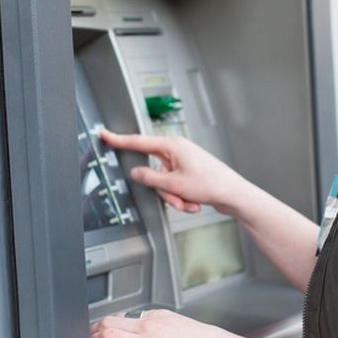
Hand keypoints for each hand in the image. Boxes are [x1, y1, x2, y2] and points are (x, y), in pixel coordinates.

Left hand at [90, 309, 269, 337]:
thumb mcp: (193, 331)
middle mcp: (150, 325)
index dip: (115, 323)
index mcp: (162, 317)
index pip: (131, 318)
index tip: (109, 328)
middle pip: (113, 321)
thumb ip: (176, 334)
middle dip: (96, 328)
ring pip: (108, 334)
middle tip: (88, 334)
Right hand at [100, 130, 245, 214]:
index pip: (139, 142)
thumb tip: (135, 173)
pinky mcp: (189, 173)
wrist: (234, 195)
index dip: (119, 140)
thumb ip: (149, 178)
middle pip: (154, 172)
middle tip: (177, 197)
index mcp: (172, 146)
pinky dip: (182, 198)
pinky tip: (195, 203)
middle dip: (164, 190)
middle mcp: (177, 151)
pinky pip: (175, 188)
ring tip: (190, 202)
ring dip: (175, 197)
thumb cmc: (211, 184)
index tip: (104, 134)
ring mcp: (184, 162)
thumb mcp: (173, 184)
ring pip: (164, 184)